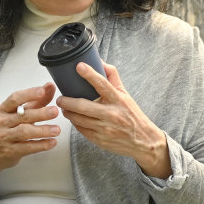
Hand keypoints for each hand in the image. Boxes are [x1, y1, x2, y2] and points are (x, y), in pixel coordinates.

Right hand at [0, 83, 59, 200]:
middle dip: (40, 113)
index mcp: (4, 110)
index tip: (42, 91)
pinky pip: (28, 147)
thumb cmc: (7, 130)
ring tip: (56, 129)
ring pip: (24, 132)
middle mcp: (2, 122)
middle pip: (23, 116)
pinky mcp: (10, 151)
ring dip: (42, 130)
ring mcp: (5, 137)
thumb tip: (50, 87)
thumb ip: (36, 101)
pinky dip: (41, 145)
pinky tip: (52, 142)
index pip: (15, 99)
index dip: (29, 94)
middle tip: (55, 111)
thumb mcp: (18, 114)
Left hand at [57, 62, 172, 178]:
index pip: (103, 84)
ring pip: (78, 119)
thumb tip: (100, 62)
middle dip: (67, 101)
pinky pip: (81, 130)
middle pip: (83, 106)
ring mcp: (105, 128)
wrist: (143, 141)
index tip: (79, 66)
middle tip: (60, 98)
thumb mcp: (125, 95)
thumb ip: (113, 78)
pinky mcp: (99, 140)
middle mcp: (111, 114)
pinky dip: (75, 123)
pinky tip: (74, 118)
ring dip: (68, 112)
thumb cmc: (132, 115)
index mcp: (118, 100)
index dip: (89, 74)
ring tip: (64, 107)